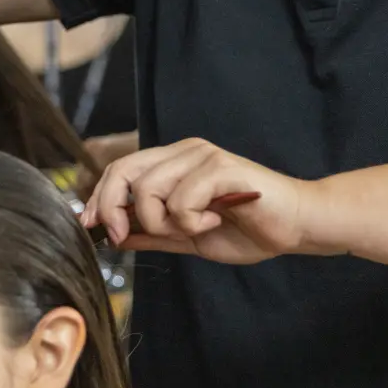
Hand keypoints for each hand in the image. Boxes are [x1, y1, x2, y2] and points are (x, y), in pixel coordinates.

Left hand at [81, 138, 310, 264]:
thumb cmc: (248, 229)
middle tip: (124, 236)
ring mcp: (203, 156)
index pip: (120, 169)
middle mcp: (185, 151)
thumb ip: (154, 232)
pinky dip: (191, 221)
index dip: (99, 198)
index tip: (91, 228)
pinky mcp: (221, 167)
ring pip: (149, 189)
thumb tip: (115, 235)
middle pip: (124, 171)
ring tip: (196, 228)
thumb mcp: (188, 236)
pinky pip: (181, 199)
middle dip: (113, 210)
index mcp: (174, 162)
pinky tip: (214, 221)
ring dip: (164, 221)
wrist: (296, 226)